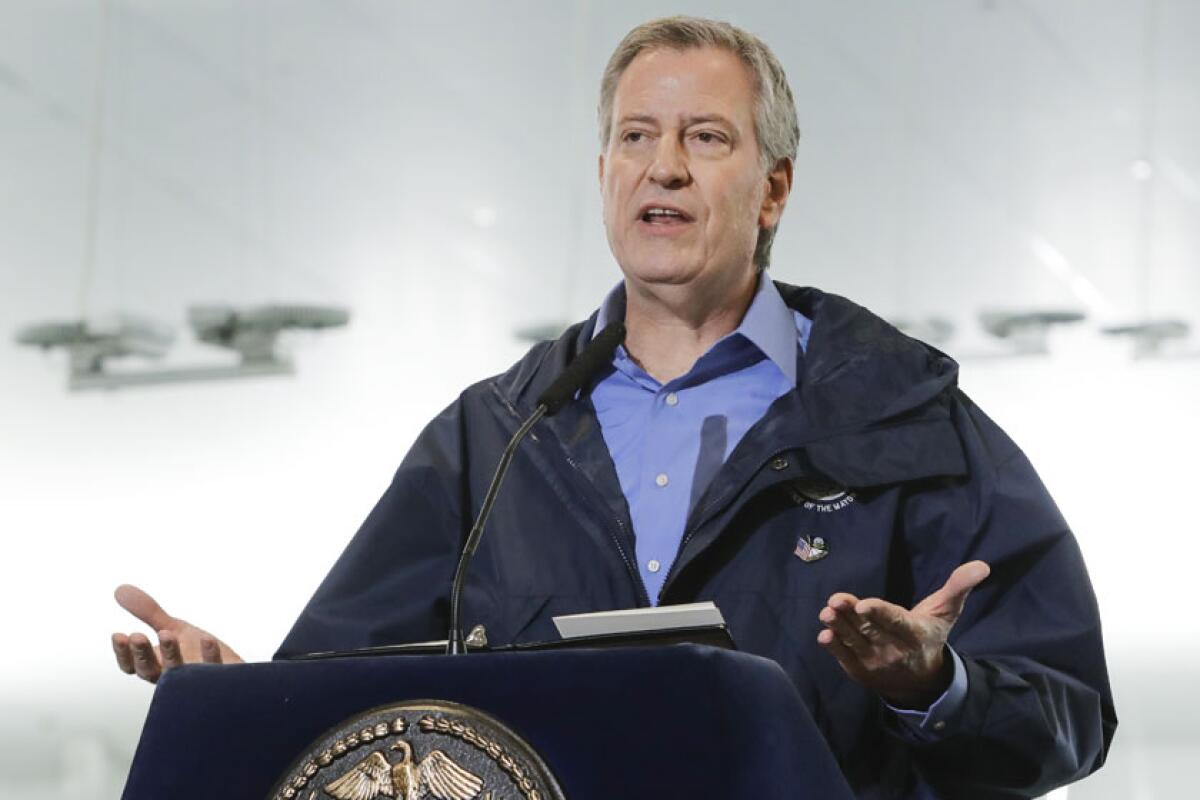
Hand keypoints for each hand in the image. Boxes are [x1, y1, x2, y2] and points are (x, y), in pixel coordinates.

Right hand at [111, 584, 242, 682]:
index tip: (118, 635)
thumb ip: (148, 613)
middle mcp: (173, 676)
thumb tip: (120, 590)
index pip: (133, 665)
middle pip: (150, 670)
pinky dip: (209, 655)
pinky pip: (214, 669)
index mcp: (158, 664)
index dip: (124, 653)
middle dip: (142, 654)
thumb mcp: (171, 628)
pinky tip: (207, 639)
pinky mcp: (219, 679)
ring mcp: (195, 680)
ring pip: (178, 672)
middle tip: (137, 636)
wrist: (232, 670)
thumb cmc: (198, 653)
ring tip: (167, 633)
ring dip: (171, 653)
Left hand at [817, 561, 989, 708]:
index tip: (863, 604)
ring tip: (827, 612)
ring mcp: (876, 663)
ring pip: (854, 642)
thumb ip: (958, 587)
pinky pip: (845, 658)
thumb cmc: (930, 635)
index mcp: (915, 634)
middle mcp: (895, 651)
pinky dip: (835, 647)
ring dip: (839, 627)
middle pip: (870, 629)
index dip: (879, 613)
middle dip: (851, 615)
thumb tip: (982, 565)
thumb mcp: (946, 612)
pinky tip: (825, 634)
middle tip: (834, 601)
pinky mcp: (861, 671)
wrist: (922, 682)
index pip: (895, 622)